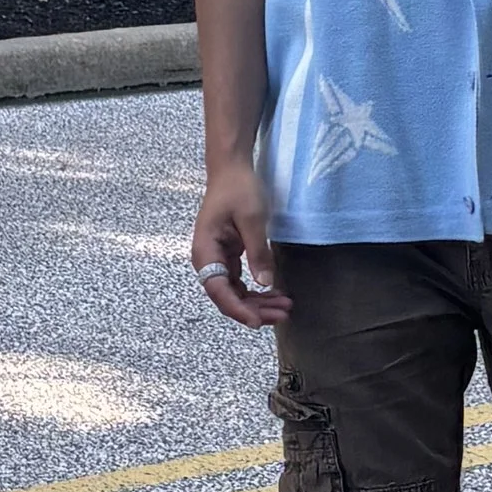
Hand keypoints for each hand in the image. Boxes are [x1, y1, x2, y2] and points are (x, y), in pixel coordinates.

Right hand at [192, 155, 288, 326]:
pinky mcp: (228, 257)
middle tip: (283, 314)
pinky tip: (276, 294)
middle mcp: (207, 260)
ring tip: (285, 307)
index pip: (218, 289)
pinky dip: (256, 291)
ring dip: (258, 303)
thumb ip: (258, 252)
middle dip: (254, 310)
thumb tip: (265, 283)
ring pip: (235, 293)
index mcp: (205, 251)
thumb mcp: (252, 218)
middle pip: (227, 296)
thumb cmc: (238, 189)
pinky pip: (240, 282)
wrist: (231, 170)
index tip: (256, 321)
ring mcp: (217, 260)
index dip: (237, 309)